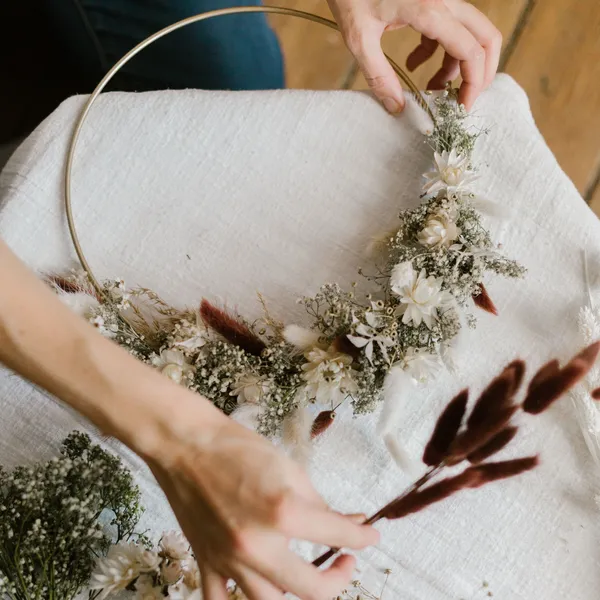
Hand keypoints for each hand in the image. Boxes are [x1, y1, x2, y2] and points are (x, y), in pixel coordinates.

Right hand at [0, 241, 377, 598]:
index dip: (363, 537)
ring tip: (305, 572)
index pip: (338, 534)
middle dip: (339, 580)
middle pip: (311, 590)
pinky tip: (255, 585)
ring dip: (295, 590)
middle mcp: (258, 545)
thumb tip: (346, 521)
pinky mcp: (206, 561)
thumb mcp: (288, 468)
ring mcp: (229, 560)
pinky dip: (240, 598)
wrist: (186, 444)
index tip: (372, 536)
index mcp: (284, 512)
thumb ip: (318, 503)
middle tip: (346, 563)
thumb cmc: (238, 447)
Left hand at [327, 0, 501, 111]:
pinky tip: (413, 64)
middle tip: (462, 100)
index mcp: (429, 10)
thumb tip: (396, 107)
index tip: (462, 108)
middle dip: (480, 72)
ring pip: (469, 33)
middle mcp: (444, 0)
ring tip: (433, 87)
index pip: (470, 51)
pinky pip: (449, 27)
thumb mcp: (359, 38)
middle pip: (485, 37)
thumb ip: (379, 75)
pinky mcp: (431, 0)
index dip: (473, 83)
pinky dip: (440, 50)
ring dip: (457, 64)